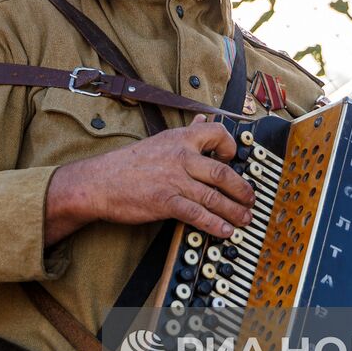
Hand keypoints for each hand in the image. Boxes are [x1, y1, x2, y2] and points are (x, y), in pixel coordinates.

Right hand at [45, 115, 253, 244]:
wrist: (100, 182)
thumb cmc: (129, 164)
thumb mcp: (160, 140)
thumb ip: (186, 132)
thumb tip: (204, 119)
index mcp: (179, 139)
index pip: (216, 134)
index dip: (231, 147)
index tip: (235, 159)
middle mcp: (180, 157)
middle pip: (222, 172)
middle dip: (242, 189)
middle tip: (251, 199)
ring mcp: (174, 180)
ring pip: (214, 196)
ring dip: (234, 210)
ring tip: (245, 219)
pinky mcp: (165, 202)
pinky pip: (197, 214)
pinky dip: (215, 224)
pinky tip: (225, 230)